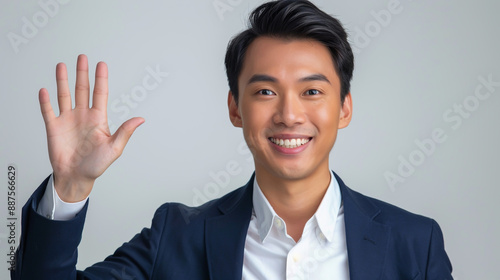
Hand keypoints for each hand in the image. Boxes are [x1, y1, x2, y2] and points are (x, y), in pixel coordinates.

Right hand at [38, 54, 144, 201]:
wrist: (76, 177)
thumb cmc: (97, 165)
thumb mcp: (114, 148)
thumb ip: (125, 132)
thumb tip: (141, 119)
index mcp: (98, 118)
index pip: (100, 93)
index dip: (101, 79)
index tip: (101, 64)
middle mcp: (83, 115)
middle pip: (82, 89)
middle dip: (82, 73)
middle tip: (82, 57)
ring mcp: (68, 120)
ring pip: (64, 95)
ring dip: (62, 81)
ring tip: (62, 65)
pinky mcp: (53, 128)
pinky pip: (48, 111)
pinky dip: (45, 101)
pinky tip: (44, 90)